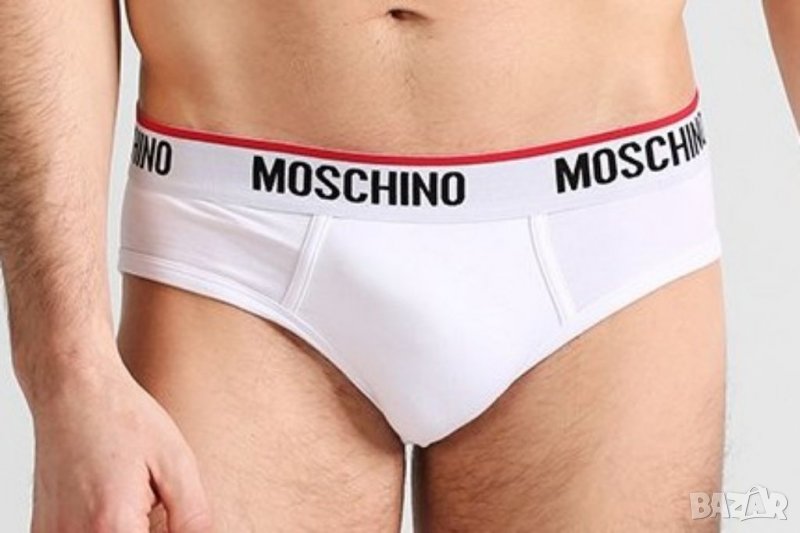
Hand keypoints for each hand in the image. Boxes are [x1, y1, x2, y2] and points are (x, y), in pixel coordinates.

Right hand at [27, 355, 211, 532]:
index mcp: (112, 527)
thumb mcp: (176, 463)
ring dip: (130, 529)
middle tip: (153, 499)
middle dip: (148, 529)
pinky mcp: (43, 529)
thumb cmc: (124, 417)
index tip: (168, 510)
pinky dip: (104, 527)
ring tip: (135, 495)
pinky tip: (115, 501)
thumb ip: (192, 517)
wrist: (74, 389)